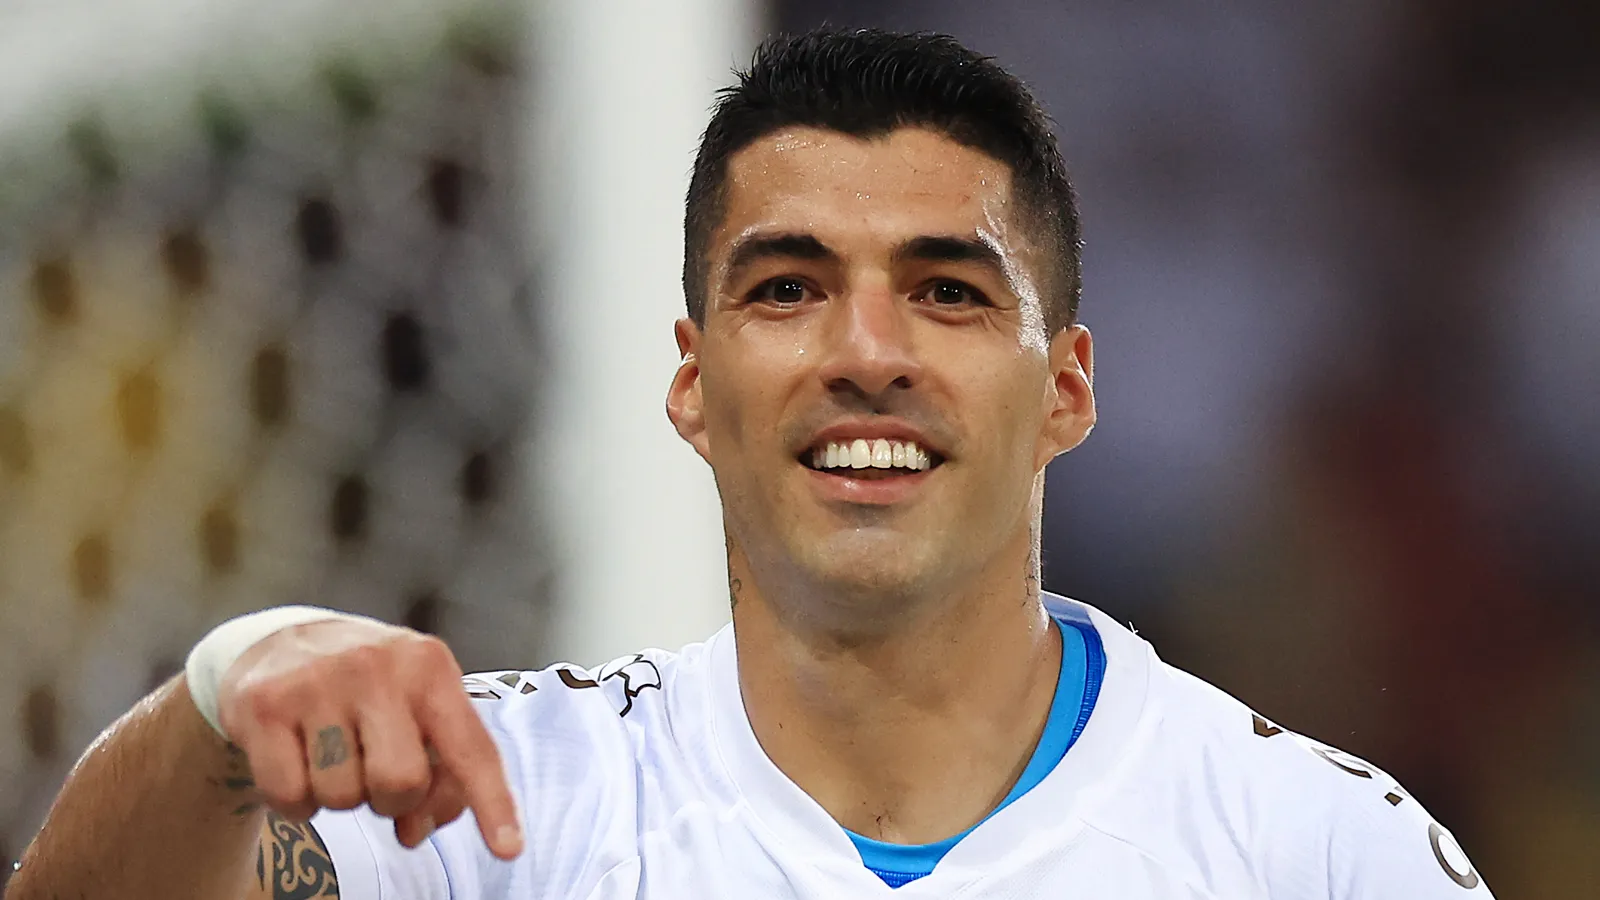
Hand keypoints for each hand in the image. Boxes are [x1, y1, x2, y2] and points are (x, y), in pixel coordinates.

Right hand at [213, 617, 522, 858]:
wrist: (279, 641)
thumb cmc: (368, 687)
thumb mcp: (416, 707)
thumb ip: (438, 771)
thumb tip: (414, 832)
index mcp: (429, 667)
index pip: (470, 747)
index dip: (492, 803)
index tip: (509, 849)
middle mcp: (377, 667)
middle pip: (401, 783)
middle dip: (392, 800)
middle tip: (375, 772)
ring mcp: (316, 683)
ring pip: (342, 796)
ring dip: (341, 796)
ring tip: (334, 755)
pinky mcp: (264, 706)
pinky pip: (290, 797)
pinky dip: (297, 801)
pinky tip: (297, 761)